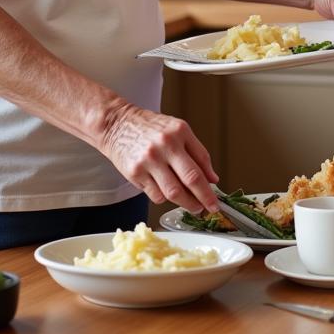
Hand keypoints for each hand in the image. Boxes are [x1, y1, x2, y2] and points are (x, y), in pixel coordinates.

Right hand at [99, 102, 219, 213]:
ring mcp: (150, 159)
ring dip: (186, 203)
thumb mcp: (177, 130)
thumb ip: (196, 152)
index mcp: (180, 131)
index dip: (210, 185)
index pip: (201, 162)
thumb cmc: (150, 128)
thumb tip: (212, 178)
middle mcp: (166, 144)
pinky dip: (165, 198)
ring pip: (173, 192)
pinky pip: (156, 195)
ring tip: (193, 207)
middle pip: (190, 178)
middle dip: (203, 198)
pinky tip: (167, 193)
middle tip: (209, 209)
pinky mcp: (135, 172)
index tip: (216, 199)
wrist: (117, 124)